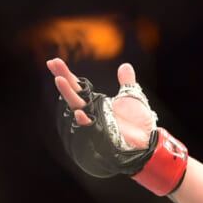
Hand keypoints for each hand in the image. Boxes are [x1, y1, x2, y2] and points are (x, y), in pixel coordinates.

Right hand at [46, 59, 188, 194]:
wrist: (148, 140)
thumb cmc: (139, 121)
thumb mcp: (132, 97)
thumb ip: (127, 82)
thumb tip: (125, 66)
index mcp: (96, 101)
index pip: (78, 86)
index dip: (67, 74)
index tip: (54, 61)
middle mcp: (92, 111)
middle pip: (74, 94)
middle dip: (64, 80)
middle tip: (53, 64)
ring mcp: (94, 122)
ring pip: (77, 108)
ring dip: (68, 95)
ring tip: (60, 80)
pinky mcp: (100, 134)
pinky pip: (88, 127)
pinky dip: (83, 119)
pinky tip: (78, 112)